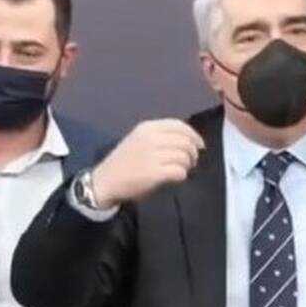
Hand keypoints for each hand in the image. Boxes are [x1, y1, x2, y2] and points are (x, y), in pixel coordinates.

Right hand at [91, 119, 205, 207]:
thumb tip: (188, 140)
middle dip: (193, 153)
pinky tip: (176, 178)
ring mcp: (152, 156)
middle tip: (192, 162)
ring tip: (182, 170)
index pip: (179, 125)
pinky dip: (181, 175)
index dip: (194, 135)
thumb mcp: (138, 140)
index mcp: (147, 127)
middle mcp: (150, 138)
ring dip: (187, 165)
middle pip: (185, 141)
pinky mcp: (154, 173)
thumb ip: (159, 136)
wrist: (105, 181)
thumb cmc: (124, 162)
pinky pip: (179, 171)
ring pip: (184, 156)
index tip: (200, 145)